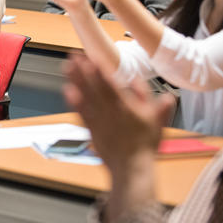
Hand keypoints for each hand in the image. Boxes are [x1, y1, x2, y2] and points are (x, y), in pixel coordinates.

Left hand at [63, 55, 173, 174]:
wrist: (132, 168)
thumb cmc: (145, 143)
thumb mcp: (156, 118)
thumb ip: (146, 96)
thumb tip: (137, 79)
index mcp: (124, 106)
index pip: (109, 83)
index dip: (99, 69)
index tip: (91, 56)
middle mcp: (108, 111)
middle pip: (93, 86)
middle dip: (83, 69)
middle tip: (73, 54)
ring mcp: (98, 120)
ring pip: (84, 96)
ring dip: (75, 80)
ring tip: (67, 66)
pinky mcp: (91, 129)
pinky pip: (80, 112)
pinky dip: (73, 100)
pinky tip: (67, 90)